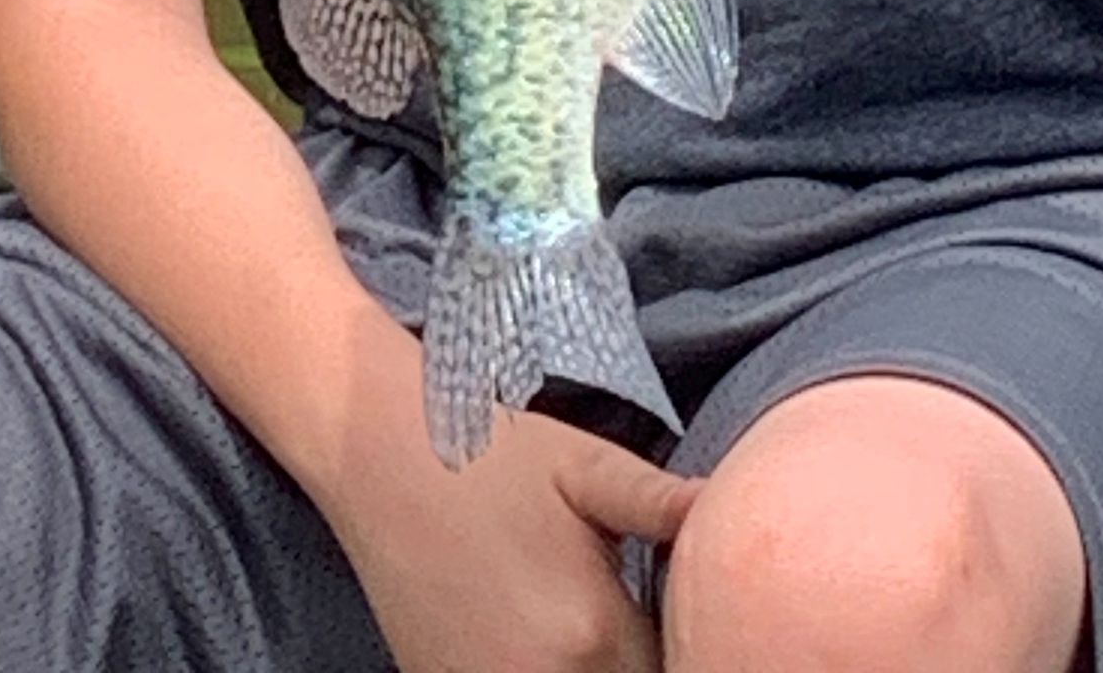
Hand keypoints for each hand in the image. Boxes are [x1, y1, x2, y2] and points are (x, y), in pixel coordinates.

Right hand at [323, 399, 699, 672]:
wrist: (376, 452)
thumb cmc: (490, 453)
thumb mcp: (586, 466)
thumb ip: (663, 506)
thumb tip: (725, 513)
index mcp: (592, 634)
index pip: (668, 672)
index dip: (678, 648)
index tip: (661, 612)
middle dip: (631, 658)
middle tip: (619, 609)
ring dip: (586, 666)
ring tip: (570, 615)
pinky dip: (536, 668)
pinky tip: (529, 630)